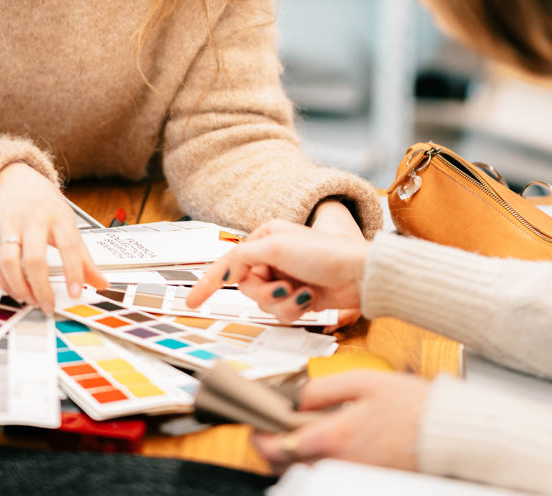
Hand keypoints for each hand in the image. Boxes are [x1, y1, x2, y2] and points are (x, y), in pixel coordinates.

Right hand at [0, 162, 106, 313]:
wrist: (13, 179)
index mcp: (58, 216)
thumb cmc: (44, 204)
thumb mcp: (68, 222)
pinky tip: (13, 290)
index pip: (69, 246)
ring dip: (19, 287)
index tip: (76, 293)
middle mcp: (33, 220)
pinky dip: (2, 281)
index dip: (74, 272)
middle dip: (41, 288)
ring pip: (9, 262)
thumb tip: (101, 283)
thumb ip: (84, 257)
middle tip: (48, 306)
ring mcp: (10, 225)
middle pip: (35, 258)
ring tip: (30, 300)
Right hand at [185, 219, 368, 323]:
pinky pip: (280, 312)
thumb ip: (242, 257)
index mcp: (265, 238)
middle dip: (264, 292)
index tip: (192, 301)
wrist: (359, 275)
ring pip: (263, 303)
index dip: (208, 282)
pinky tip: (309, 300)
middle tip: (284, 287)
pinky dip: (293, 309)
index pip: (228, 262)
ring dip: (282, 302)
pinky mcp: (298, 297)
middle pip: (246, 286)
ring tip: (302, 293)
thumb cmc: (323, 253)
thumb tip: (224, 271)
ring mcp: (285, 278)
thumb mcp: (276, 248)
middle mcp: (273, 257)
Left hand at [252, 371, 430, 472]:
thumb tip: (293, 396)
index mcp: (334, 437)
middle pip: (285, 466)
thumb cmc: (412, 405)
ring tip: (290, 434)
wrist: (447, 432)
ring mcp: (350, 476)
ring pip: (303, 474)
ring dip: (289, 457)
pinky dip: (313, 463)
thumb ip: (322, 389)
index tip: (255, 423)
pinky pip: (325, 475)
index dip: (259, 435)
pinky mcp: (362, 480)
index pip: (278, 446)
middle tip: (267, 428)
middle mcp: (338, 464)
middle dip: (269, 448)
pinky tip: (319, 445)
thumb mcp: (363, 381)